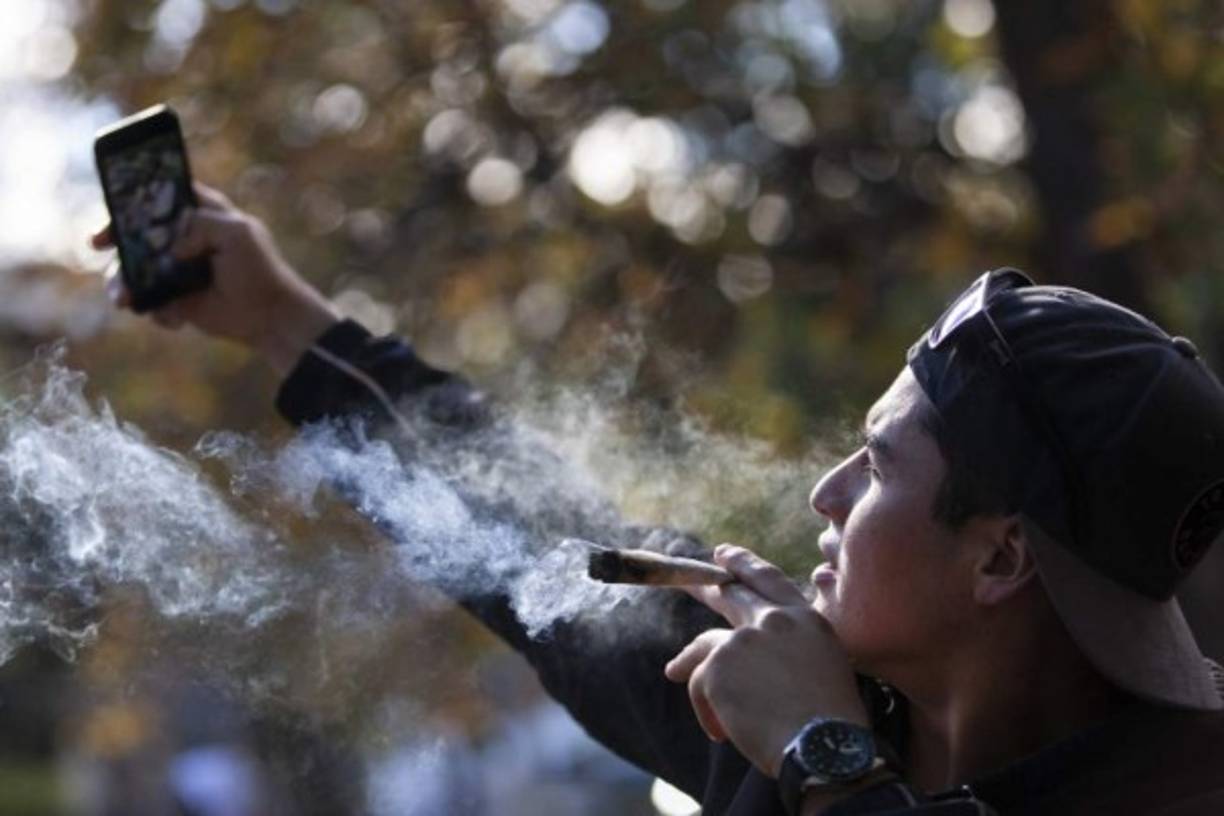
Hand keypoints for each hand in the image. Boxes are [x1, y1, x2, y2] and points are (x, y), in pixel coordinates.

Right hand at [91, 182, 339, 373]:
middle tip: (100, 245)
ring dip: (124, 283)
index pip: (160, 197)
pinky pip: (149, 301)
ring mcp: (176, 270)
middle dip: (116, 240)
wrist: (270, 317)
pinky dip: (156, 310)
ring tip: (125, 299)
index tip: (115, 208)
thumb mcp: (237, 232)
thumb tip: (172, 246)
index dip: (135, 199)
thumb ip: (201, 224)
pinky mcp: (174, 299)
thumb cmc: (260, 268)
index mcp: (201, 214)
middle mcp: (184, 239)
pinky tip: (176, 319)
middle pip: (137, 232)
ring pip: (135, 269)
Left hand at [664, 545, 867, 777]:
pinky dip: (707, 711)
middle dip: (704, 588)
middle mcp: (775, 620)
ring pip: (706, 649)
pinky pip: (698, 685)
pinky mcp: (718, 665)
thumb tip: (755, 660)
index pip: (770, 581)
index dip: (744, 566)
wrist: (824, 749)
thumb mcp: (825, 671)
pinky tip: (722, 733)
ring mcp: (744, 639)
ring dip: (691, 666)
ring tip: (680, 679)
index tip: (724, 555)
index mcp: (807, 621)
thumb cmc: (831, 725)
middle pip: (731, 595)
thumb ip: (792, 651)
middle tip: (684, 580)